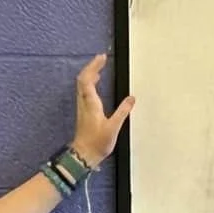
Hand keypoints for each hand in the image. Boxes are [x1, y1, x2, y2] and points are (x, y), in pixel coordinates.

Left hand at [70, 53, 134, 167]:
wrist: (84, 155)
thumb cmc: (96, 143)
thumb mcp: (114, 127)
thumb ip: (123, 111)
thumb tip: (131, 99)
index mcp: (90, 104)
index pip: (88, 79)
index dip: (94, 66)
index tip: (102, 58)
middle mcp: (84, 103)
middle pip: (83, 78)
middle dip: (92, 67)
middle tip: (101, 58)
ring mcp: (82, 107)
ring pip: (82, 85)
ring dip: (90, 74)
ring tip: (99, 67)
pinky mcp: (83, 112)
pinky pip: (84, 91)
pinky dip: (90, 83)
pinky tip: (96, 84)